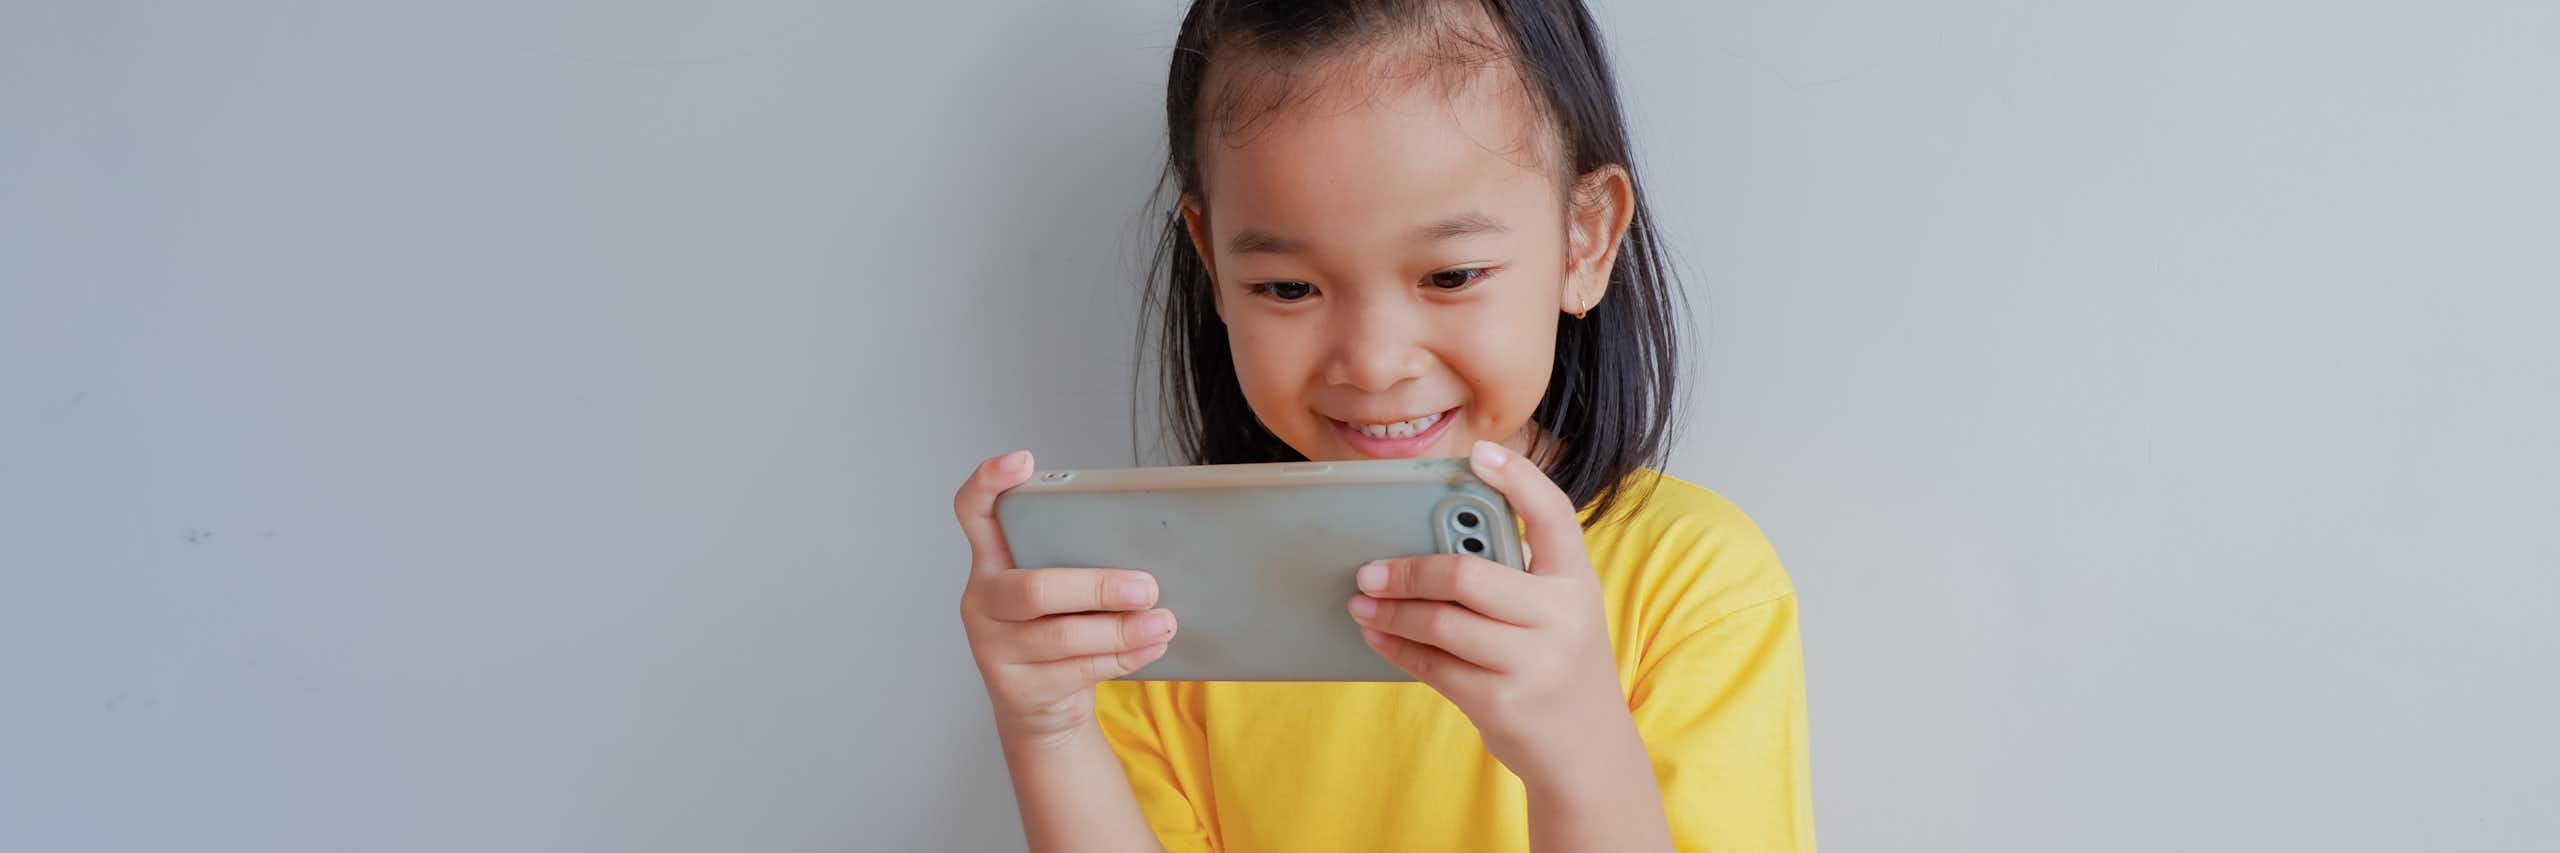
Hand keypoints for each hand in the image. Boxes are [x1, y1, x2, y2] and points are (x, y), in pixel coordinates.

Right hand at [955, 450, 1177, 745]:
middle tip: (1148, 586)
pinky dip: (1123, 657)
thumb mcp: (1060, 592)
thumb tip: (1152, 546)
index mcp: (992, 561)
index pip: (974, 512)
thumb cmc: (1060, 631)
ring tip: (1163, 621)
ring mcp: (994, 648)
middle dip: (1098, 586)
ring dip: (1121, 630)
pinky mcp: (1017, 688)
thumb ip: (1080, 563)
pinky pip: (1077, 671)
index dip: (990, 483)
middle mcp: (983, 601)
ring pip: (1061, 637)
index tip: (1022, 460)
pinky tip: (1152, 646)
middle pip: (1035, 589)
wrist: (1042, 711)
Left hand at [1348, 440, 1635, 780]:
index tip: (1479, 453)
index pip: (1554, 514)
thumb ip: (1514, 576)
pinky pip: (1434, 664)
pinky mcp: (1503, 701)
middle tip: (1369, 569)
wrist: (1587, 748)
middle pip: (1468, 575)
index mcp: (1577, 580)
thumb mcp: (1557, 611)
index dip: (1519, 479)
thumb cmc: (1557, 663)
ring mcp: (1534, 661)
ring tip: (1363, 602)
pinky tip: (1378, 634)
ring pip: (1442, 622)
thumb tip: (1429, 541)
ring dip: (1392, 611)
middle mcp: (1562, 616)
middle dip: (1409, 571)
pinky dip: (1397, 646)